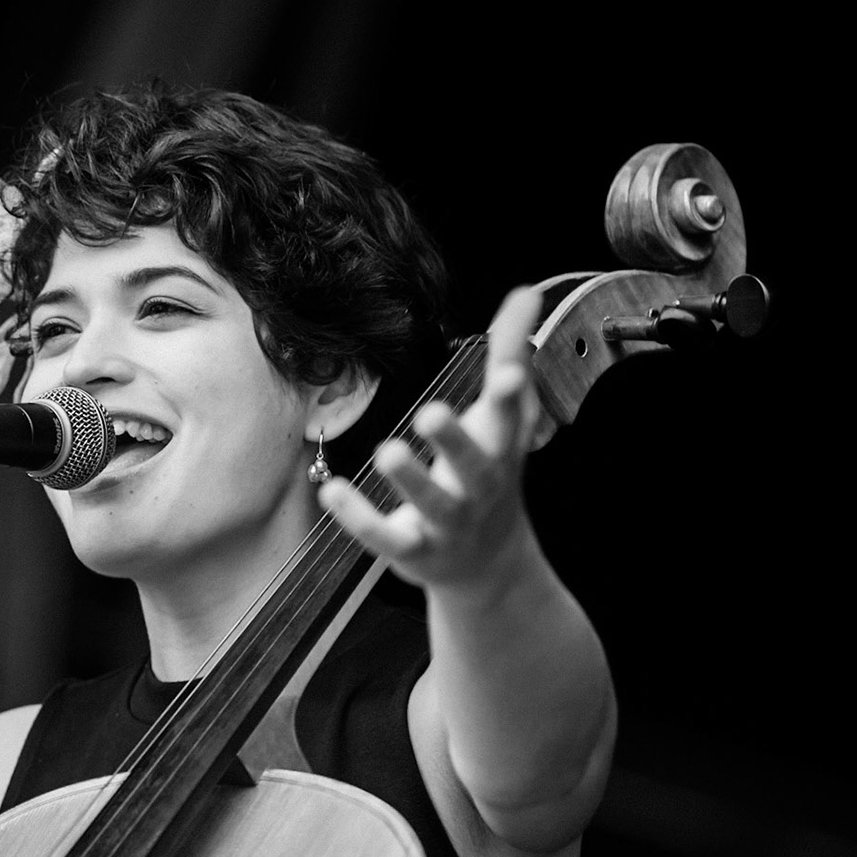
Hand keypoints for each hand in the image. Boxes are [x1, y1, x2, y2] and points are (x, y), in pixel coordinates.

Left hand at [320, 286, 545, 596]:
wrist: (489, 564)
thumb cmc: (490, 472)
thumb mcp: (503, 417)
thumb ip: (510, 353)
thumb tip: (526, 292)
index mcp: (501, 450)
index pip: (510, 420)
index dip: (511, 396)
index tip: (508, 373)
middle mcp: (479, 488)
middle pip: (473, 467)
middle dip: (456, 441)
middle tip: (431, 412)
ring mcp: (447, 524)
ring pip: (433, 505)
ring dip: (411, 481)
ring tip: (387, 450)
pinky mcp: (412, 550)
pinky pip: (384, 537)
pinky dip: (358, 517)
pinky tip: (331, 490)